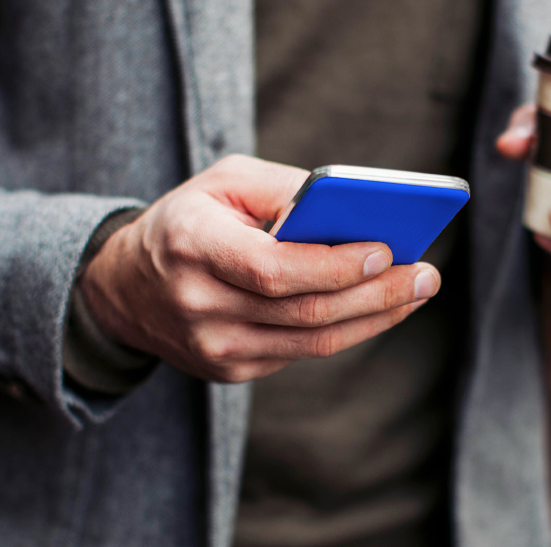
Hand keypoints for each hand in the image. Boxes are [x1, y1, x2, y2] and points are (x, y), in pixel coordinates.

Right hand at [79, 155, 438, 382]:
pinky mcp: (230, 369)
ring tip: (418, 290)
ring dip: (376, 316)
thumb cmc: (189, 220)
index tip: (387, 250)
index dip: (335, 264)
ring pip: (313, 342)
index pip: (273, 268)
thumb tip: (355, 210)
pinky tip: (381, 307)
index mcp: (193, 245)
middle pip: (305, 311)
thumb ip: (287, 189)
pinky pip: (303, 352)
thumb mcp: (224, 182)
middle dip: (377, 292)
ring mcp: (213, 347)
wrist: (125, 286)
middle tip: (426, 274)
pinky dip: (350, 329)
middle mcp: (199, 304)